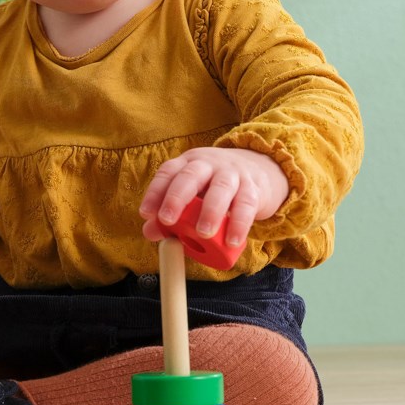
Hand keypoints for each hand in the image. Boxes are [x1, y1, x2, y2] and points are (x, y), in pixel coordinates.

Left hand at [139, 147, 288, 250]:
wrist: (259, 171)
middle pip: (191, 175)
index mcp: (187, 164)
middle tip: (167, 220)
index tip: (146, 213)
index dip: (155, 192)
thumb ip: (170, 216)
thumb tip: (150, 232)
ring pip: (221, 188)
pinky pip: (246, 205)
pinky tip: (231, 241)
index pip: (168, 173)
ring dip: (210, 211)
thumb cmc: (214, 188)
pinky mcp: (253, 188)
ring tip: (203, 234)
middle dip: (177, 197)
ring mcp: (232, 174)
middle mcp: (208, 164)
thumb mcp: (191, 197)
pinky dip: (239, 224)